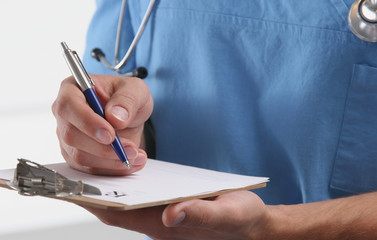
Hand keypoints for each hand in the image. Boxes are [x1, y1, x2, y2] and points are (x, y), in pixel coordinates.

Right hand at [52, 74, 152, 174]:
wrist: (130, 116)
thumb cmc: (127, 97)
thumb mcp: (135, 89)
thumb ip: (127, 99)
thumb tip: (115, 117)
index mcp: (72, 89)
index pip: (68, 106)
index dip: (88, 123)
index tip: (110, 135)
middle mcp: (65, 113)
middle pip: (72, 136)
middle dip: (104, 147)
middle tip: (131, 149)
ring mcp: (67, 136)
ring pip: (80, 156)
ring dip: (111, 160)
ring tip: (136, 155)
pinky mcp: (76, 155)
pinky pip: (90, 168)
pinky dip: (113, 168)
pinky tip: (132, 162)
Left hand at [81, 191, 269, 239]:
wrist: (252, 227)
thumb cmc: (241, 221)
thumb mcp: (226, 213)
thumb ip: (200, 212)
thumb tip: (171, 213)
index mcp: (165, 226)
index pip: (119, 214)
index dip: (92, 202)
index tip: (68, 189)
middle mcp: (157, 223)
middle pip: (114, 210)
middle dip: (88, 195)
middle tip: (64, 177)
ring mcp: (161, 217)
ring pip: (124, 205)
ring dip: (104, 191)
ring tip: (83, 172)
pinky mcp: (168, 210)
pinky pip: (138, 200)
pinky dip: (123, 189)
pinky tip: (120, 175)